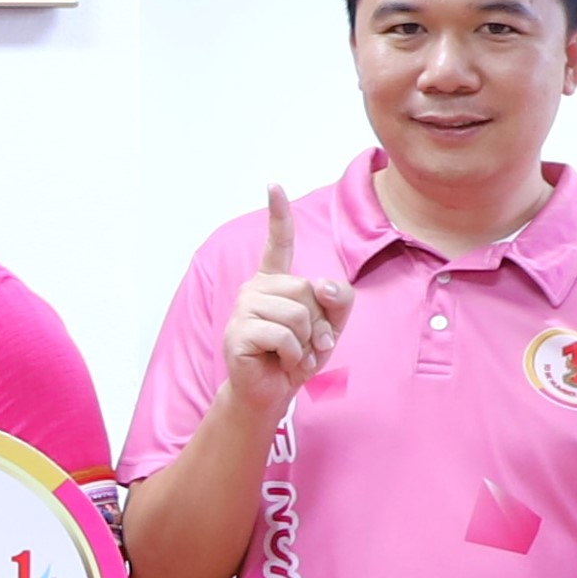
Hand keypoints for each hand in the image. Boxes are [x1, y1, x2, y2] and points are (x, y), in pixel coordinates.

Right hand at [222, 185, 349, 415]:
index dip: (277, 214)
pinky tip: (280, 361)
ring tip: (292, 353)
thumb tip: (323, 286)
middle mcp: (256, 288)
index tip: (273, 185)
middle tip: (307, 343)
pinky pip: (284, 335)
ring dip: (306, 341)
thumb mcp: (331, 325)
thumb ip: (338, 300)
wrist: (272, 392)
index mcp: (276, 281)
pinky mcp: (237, 332)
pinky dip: (293, 355)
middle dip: (317, 322)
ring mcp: (244, 309)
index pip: (277, 243)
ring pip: (297, 312)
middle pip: (305, 289)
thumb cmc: (298, 355)